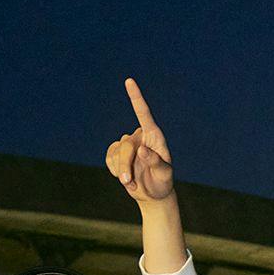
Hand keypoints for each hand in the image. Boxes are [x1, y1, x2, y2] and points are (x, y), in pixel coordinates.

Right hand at [105, 78, 175, 202]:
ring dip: (121, 171)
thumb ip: (156, 162)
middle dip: (125, 165)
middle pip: (125, 145)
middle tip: (129, 183)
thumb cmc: (162, 182)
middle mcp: (140, 136)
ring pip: (115, 153)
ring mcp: (127, 144)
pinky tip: (125, 178)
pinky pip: (109, 158)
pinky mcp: (116, 153)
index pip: (144, 113)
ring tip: (132, 184)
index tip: (129, 81)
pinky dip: (114, 171)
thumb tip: (142, 150)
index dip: (136, 97)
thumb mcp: (164, 175)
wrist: (153, 194)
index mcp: (155, 136)